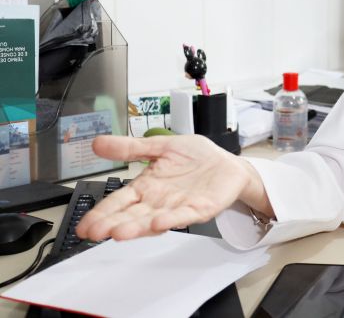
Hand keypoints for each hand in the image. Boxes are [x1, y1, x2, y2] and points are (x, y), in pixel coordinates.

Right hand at [76, 134, 270, 240]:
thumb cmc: (196, 157)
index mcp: (147, 186)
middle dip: (113, 224)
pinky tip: (160, 222)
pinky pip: (184, 216)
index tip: (84, 225)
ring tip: (119, 233)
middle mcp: (159, 201)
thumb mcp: (160, 146)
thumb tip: (97, 142)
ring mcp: (179, 207)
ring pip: (153, 220)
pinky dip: (172, 220)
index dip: (102, 213)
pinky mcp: (200, 208)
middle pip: (131, 215)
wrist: (227, 164)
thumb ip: (130, 147)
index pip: (119, 201)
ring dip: (137, 227)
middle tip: (94, 233)